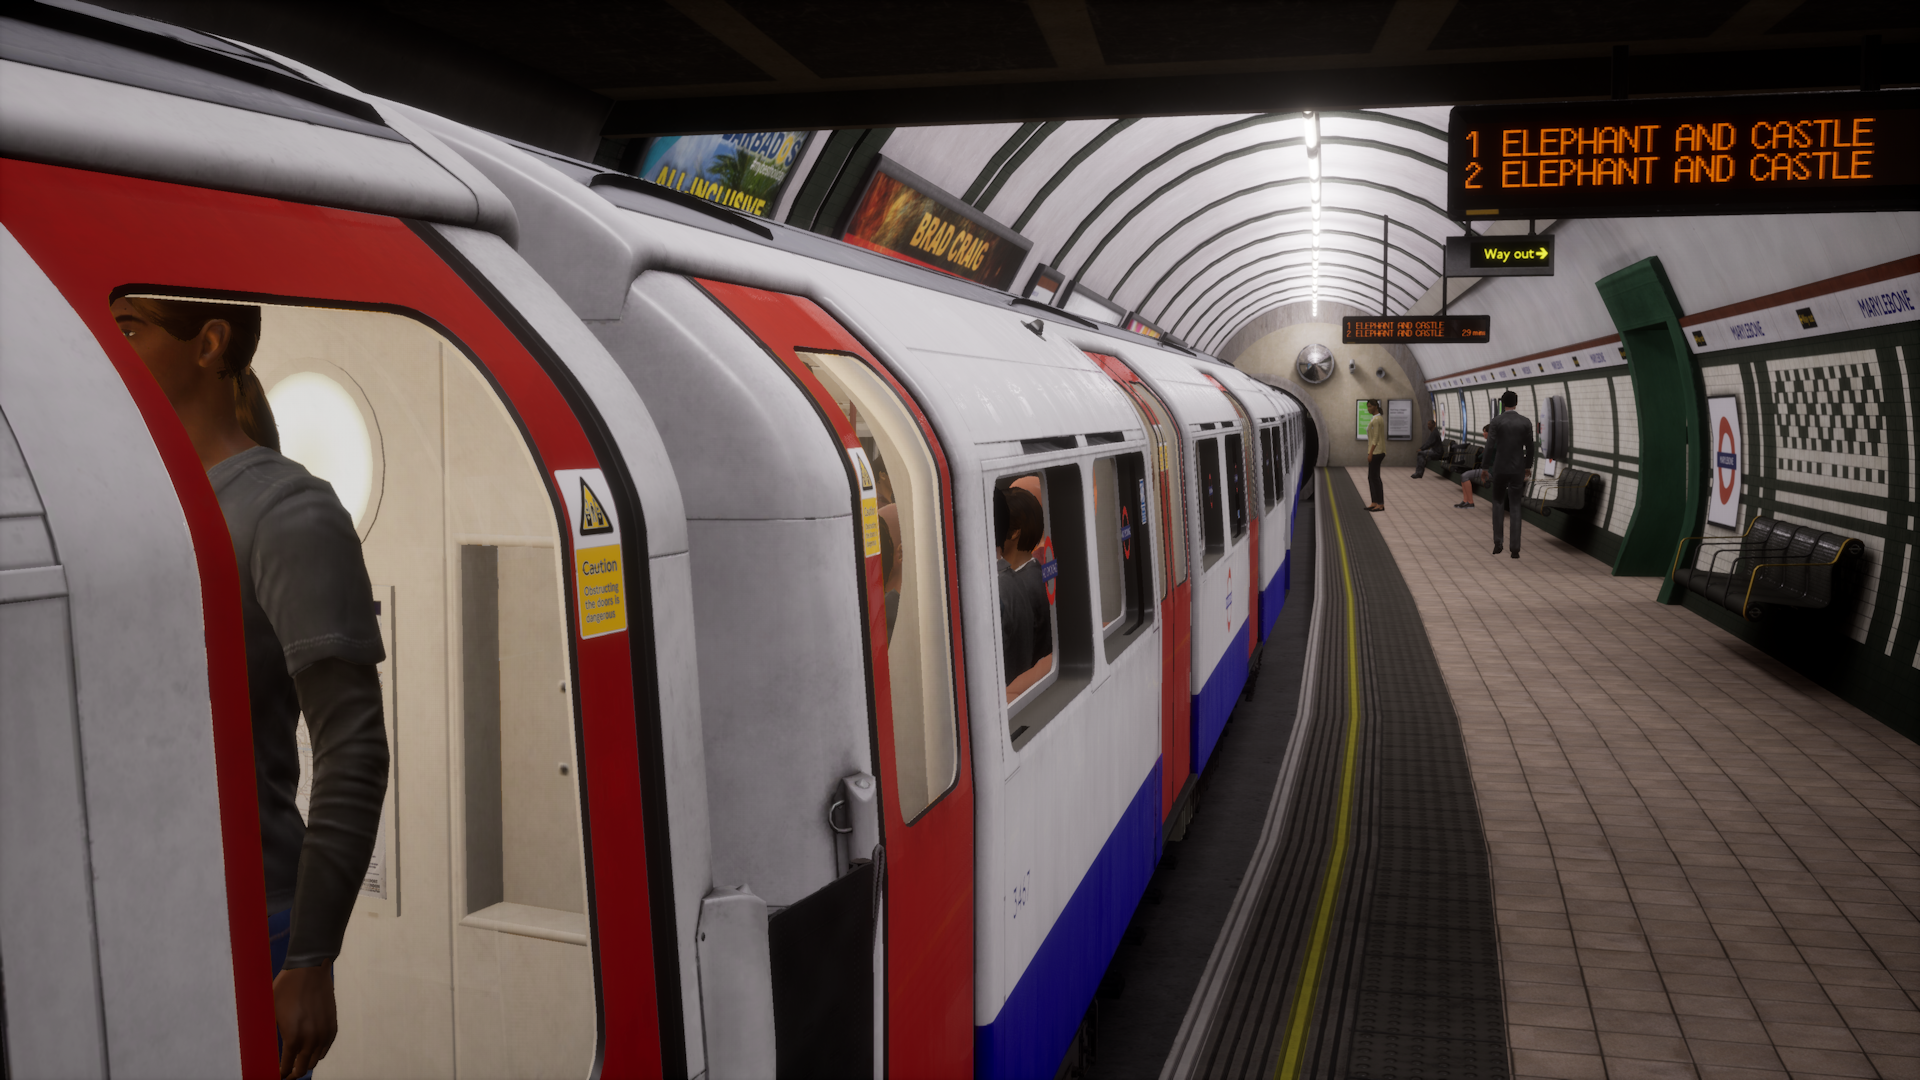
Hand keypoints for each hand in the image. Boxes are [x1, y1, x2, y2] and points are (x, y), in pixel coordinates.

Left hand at [273, 963, 336, 1077]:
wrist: (309, 970)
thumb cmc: (285, 989)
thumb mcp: (271, 1012)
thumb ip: (270, 1034)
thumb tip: (262, 1049)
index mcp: (293, 1038)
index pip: (286, 1068)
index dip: (280, 1074)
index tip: (275, 1074)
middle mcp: (311, 1039)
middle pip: (303, 1069)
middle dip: (292, 1073)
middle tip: (284, 1072)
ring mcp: (324, 1033)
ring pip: (315, 1061)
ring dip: (305, 1063)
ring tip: (296, 1061)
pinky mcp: (332, 1026)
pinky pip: (325, 1049)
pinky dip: (316, 1052)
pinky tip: (308, 1049)